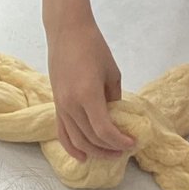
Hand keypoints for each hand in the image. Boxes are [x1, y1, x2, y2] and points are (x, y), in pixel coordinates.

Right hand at [48, 21, 134, 160]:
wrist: (66, 32)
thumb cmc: (93, 47)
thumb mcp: (112, 73)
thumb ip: (113, 98)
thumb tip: (115, 117)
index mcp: (87, 96)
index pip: (104, 131)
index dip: (120, 142)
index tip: (132, 142)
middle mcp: (71, 105)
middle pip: (91, 139)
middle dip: (110, 149)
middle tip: (125, 150)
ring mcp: (61, 105)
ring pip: (76, 139)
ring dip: (94, 151)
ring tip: (109, 154)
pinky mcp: (56, 103)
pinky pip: (62, 132)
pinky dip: (71, 147)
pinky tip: (83, 157)